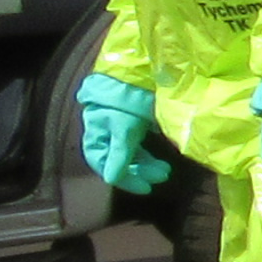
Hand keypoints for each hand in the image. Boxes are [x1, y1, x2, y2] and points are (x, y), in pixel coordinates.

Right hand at [75, 71, 168, 196]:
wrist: (136, 73)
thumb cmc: (126, 102)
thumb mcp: (124, 129)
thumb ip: (120, 155)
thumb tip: (111, 180)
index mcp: (95, 136)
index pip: (105, 166)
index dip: (125, 179)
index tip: (146, 188)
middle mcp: (105, 134)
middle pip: (120, 161)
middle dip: (141, 171)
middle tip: (163, 175)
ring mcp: (119, 128)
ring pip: (131, 154)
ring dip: (147, 164)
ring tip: (165, 169)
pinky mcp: (133, 122)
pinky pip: (138, 145)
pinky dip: (148, 153)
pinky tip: (159, 157)